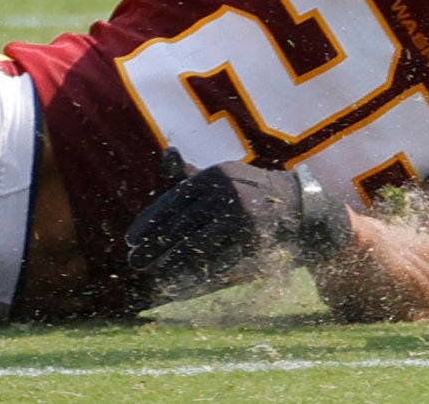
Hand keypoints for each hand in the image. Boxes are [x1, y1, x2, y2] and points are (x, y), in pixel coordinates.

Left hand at [125, 161, 348, 304]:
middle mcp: (226, 190)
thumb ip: (191, 174)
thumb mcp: (222, 178)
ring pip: (196, 242)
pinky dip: (196, 267)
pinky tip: (179, 277)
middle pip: (181, 222)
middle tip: (134, 260)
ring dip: (171, 260)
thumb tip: (168, 152)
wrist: (296, 208)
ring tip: (152, 271)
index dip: (150, 221)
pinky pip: (217, 255)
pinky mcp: (252, 234)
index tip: (131, 240)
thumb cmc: (248, 193)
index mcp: (215, 174)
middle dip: (154, 244)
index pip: (173, 200)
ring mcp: (241, 212)